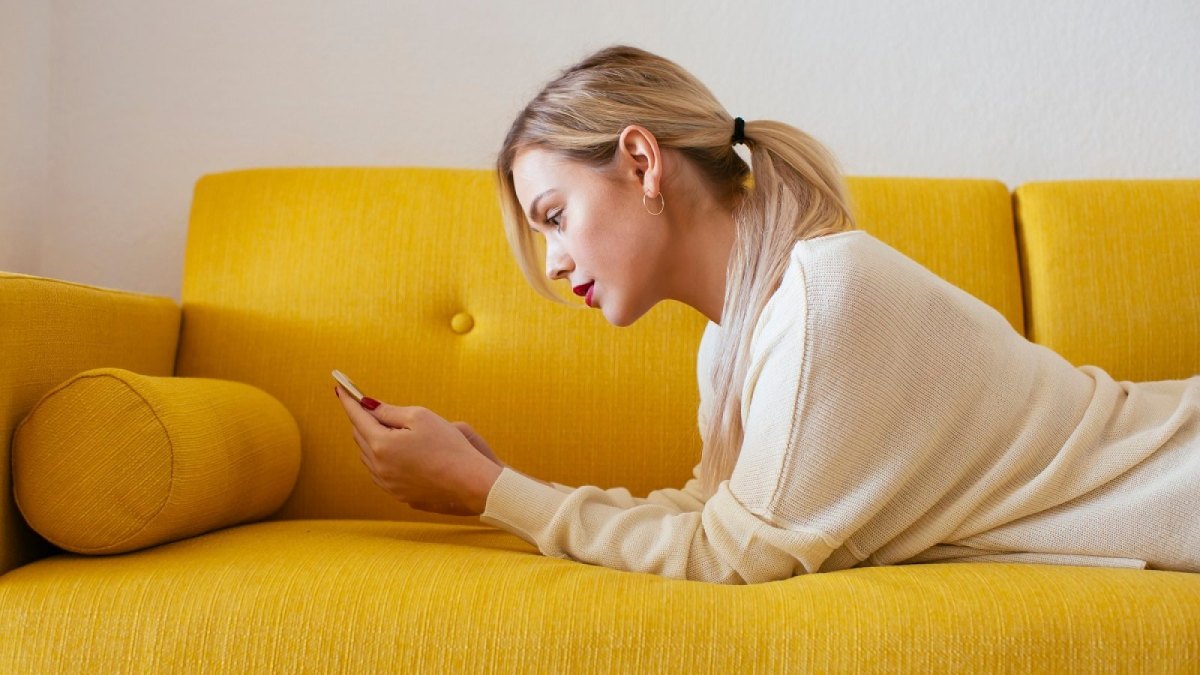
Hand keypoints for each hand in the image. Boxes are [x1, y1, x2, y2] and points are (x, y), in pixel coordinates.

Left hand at [335, 386, 501, 515]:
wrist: (469, 484)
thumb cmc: (448, 446)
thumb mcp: (420, 418)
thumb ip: (389, 411)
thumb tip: (368, 405)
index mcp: (381, 444)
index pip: (357, 417)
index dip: (348, 400)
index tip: (340, 387)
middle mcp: (378, 467)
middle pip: (360, 436)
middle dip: (362, 419)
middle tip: (367, 405)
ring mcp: (387, 484)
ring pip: (368, 456)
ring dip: (372, 440)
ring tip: (387, 428)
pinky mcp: (398, 494)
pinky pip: (380, 472)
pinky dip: (381, 458)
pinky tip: (395, 452)